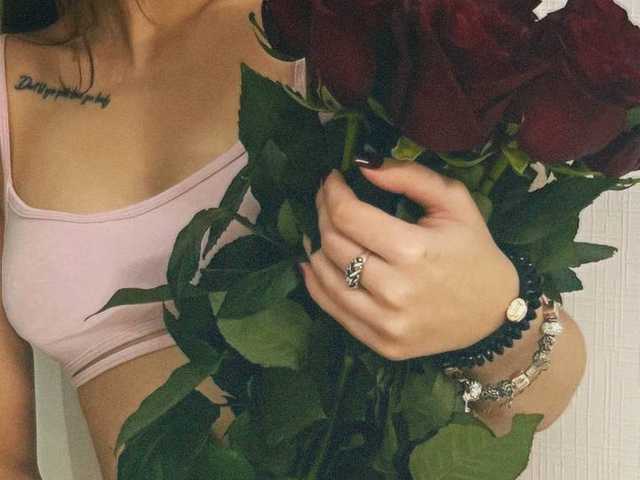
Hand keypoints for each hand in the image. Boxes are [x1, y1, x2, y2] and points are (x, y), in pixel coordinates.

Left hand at [298, 159, 519, 361]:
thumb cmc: (473, 251)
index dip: (331, 192)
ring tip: (324, 227)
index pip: (347, 216)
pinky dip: (316, 280)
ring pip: (324, 275)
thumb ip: (409, 177)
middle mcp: (394, 290)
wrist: (495, 314)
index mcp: (414, 251)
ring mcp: (385, 322)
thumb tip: (362, 164)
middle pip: (332, 243)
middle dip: (322, 212)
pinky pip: (331, 307)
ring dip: (316, 245)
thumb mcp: (454, 203)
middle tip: (326, 199)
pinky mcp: (380, 343)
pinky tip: (316, 261)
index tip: (331, 178)